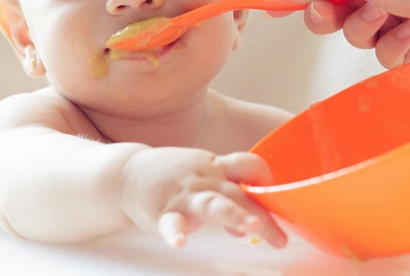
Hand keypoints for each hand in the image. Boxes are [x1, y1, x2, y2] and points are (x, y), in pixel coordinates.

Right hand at [121, 147, 286, 248]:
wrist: (127, 173)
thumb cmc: (173, 177)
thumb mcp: (204, 180)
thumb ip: (230, 198)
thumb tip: (252, 225)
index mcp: (216, 167)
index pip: (249, 166)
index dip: (266, 178)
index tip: (282, 200)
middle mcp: (204, 177)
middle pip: (239, 192)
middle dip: (261, 215)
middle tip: (280, 238)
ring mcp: (184, 193)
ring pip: (211, 202)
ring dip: (230, 213)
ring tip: (245, 227)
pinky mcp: (162, 210)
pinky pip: (170, 222)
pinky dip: (175, 233)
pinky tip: (180, 243)